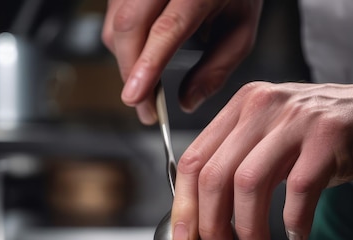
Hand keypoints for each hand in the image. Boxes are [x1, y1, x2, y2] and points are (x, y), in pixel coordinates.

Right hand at [101, 0, 262, 123]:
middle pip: (130, 26)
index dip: (147, 65)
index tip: (136, 97)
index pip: (167, 27)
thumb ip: (216, 69)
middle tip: (143, 106)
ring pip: (115, 27)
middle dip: (130, 73)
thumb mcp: (239, 29)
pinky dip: (124, 46)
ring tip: (147, 80)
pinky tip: (143, 53)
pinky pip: (113, 20)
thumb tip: (187, 102)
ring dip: (127, 62)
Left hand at [171, 80, 352, 239]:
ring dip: (248, 231)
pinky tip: (295, 233)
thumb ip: (232, 163)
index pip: (193, 160)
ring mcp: (295, 120)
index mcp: (238, 108)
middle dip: (211, 225)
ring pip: (249, 184)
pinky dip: (293, 221)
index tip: (185, 239)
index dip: (184, 206)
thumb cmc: (314, 136)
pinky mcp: (328, 137)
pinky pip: (297, 190)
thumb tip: (199, 218)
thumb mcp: (265, 137)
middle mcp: (261, 108)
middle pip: (216, 176)